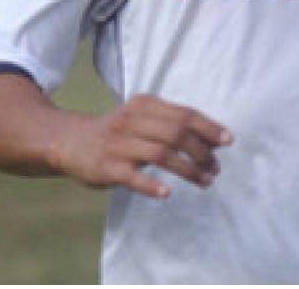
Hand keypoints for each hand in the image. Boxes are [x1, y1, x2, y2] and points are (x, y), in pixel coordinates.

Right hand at [52, 94, 231, 198]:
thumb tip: (216, 139)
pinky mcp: (107, 167)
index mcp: (142, 105)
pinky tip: (167, 192)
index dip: (208, 127)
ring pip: (160, 154)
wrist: (70, 142)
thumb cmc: (118, 132)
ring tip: (205, 181)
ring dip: (188, 169)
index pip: (183, 114)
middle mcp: (130, 120)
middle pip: (175, 133)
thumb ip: (173, 124)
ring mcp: (118, 144)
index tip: (228, 141)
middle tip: (215, 169)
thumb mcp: (141, 118)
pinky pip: (133, 176)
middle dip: (201, 152)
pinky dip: (151, 184)